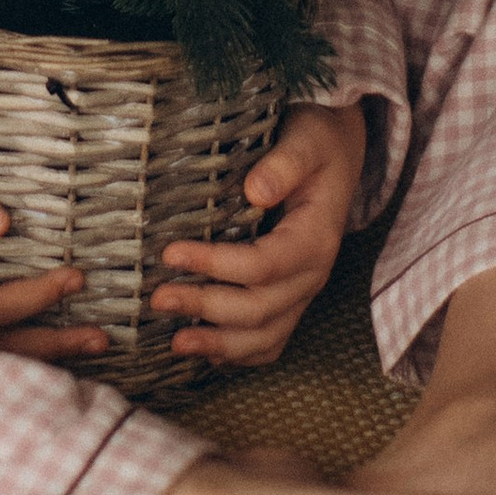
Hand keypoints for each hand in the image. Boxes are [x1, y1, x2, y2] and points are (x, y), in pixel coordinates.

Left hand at [153, 100, 367, 368]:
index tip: (171, 254)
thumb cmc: (318, 142)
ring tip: (176, 343)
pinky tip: (206, 354)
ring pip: (266, 337)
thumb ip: (284, 164)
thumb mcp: (307, 140)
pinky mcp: (291, 298)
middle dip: (207, 308)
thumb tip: (255, 191)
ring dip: (220, 344)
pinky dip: (239, 353)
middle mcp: (313, 275)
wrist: (337, 151)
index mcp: (316, 239)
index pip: (263, 265)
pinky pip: (270, 340)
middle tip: (159, 299)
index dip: (216, 265)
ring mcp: (302, 291)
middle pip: (259, 309)